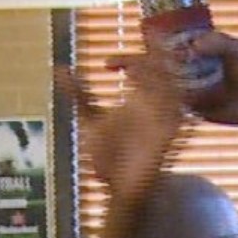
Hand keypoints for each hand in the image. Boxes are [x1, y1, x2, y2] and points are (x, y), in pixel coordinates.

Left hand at [57, 54, 184, 204]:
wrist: (118, 190)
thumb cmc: (108, 155)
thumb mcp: (90, 119)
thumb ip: (78, 94)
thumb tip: (59, 68)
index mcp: (137, 99)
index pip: (143, 66)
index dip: (130, 58)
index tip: (106, 64)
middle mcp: (153, 106)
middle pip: (164, 73)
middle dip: (158, 57)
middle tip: (143, 48)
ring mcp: (162, 121)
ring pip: (173, 91)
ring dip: (165, 79)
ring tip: (146, 71)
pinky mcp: (169, 140)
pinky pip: (179, 119)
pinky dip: (175, 107)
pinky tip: (164, 97)